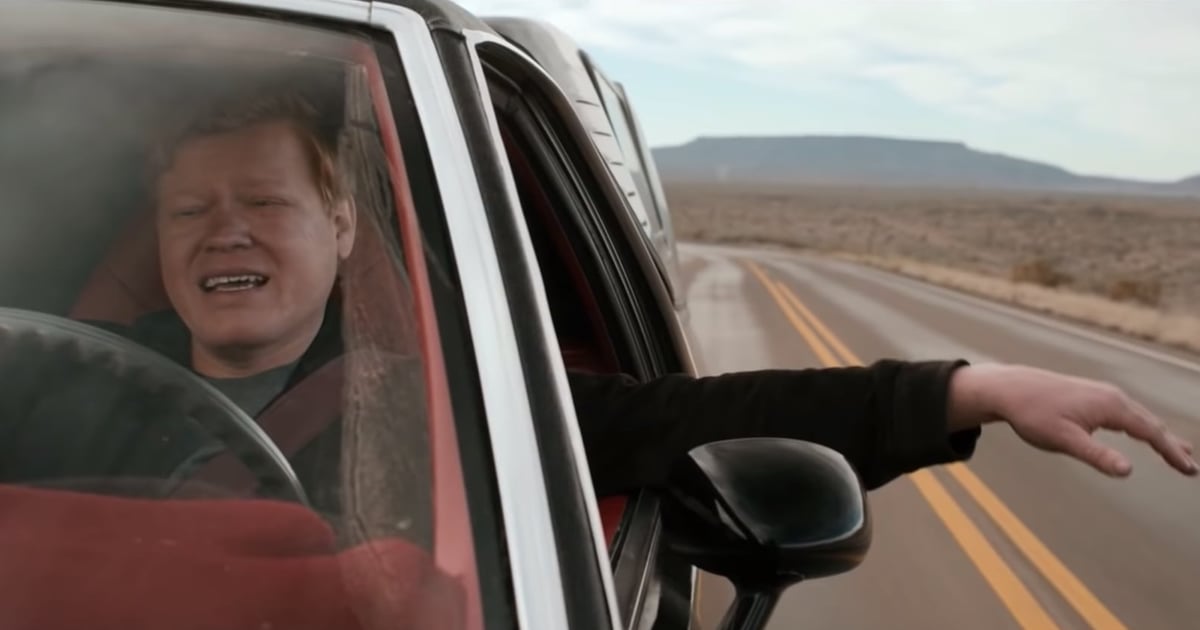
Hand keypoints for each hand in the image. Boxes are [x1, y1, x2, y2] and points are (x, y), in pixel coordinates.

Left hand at [948, 363, 1196, 476]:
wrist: (1010, 389)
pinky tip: (1143, 433)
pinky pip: (1127, 413)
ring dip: (1160, 435)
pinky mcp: (1093, 395)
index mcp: (1111, 406)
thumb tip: (1128, 471)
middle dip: (1172, 446)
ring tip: (1178, 452)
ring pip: (1140, 417)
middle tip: (1191, 467)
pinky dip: (1142, 426)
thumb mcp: (1063, 440)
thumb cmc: (1033, 414)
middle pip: (1151, 424)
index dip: (1172, 452)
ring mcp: (1103, 393)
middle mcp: (1112, 396)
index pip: (1151, 432)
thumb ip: (1096, 455)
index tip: (1190, 470)